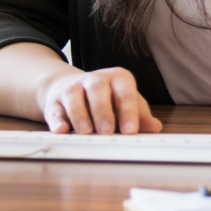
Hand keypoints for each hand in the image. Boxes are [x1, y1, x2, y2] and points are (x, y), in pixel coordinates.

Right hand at [36, 66, 163, 134]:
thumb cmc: (106, 99)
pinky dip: (57, 120)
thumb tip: (155, 127)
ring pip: (74, 96)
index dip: (128, 111)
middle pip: (97, 90)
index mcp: (117, 79)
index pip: (124, 92)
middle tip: (107, 132)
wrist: (71, 89)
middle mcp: (94, 80)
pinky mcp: (55, 100)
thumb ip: (140, 116)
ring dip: (79, 115)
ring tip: (86, 132)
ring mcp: (72, 88)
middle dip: (103, 112)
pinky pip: (55, 109)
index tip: (131, 130)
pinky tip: (61, 130)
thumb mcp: (126, 104)